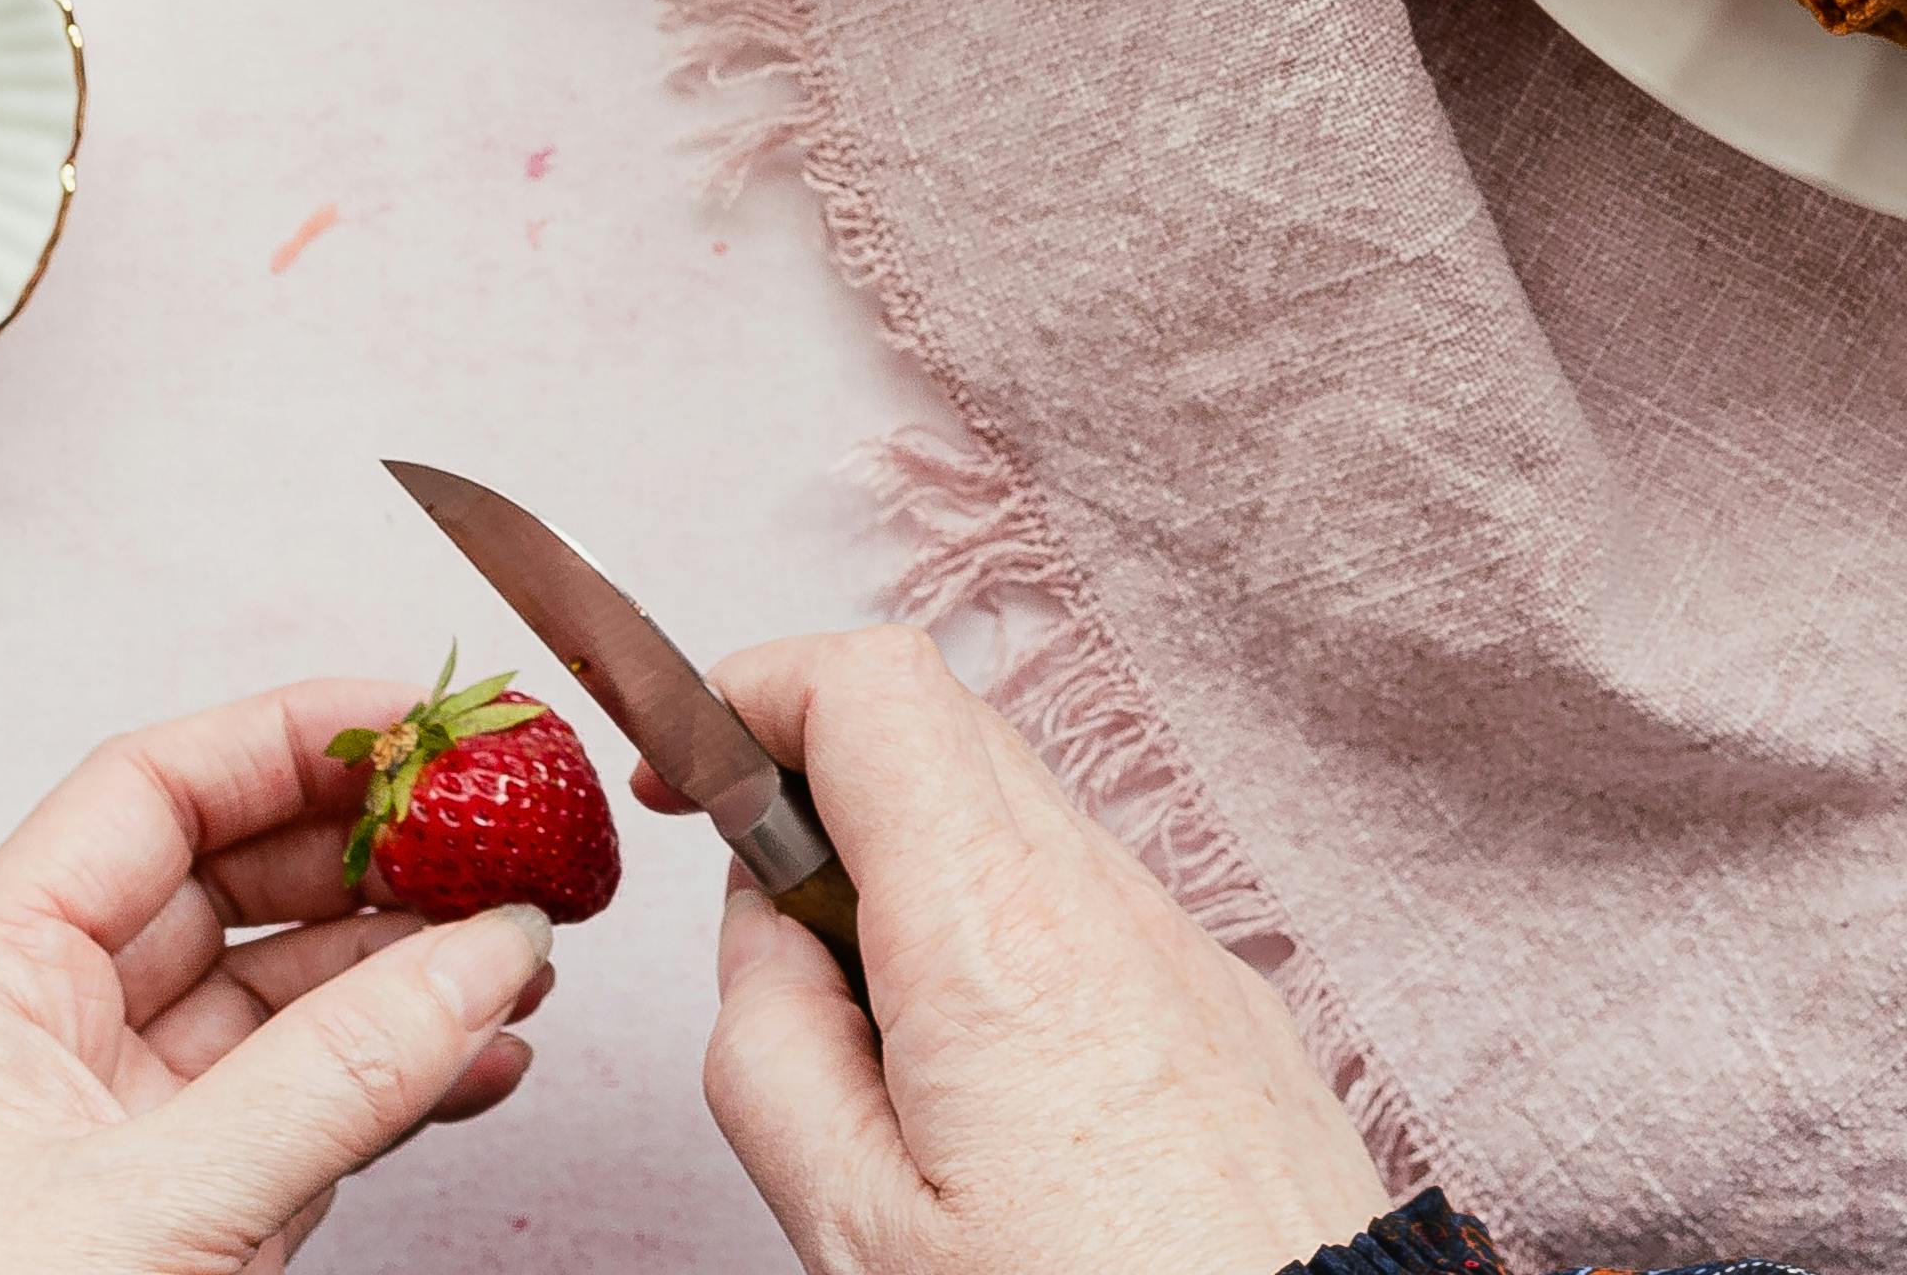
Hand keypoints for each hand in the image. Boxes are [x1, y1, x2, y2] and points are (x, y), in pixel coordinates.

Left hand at [0, 679, 561, 1274]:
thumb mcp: (157, 1211)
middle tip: (508, 832)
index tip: (425, 721)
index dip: (287, 738)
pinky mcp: (190, 1212)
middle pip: (233, 881)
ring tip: (528, 949)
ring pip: (290, 993)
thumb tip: (488, 951)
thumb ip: (335, 1076)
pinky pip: (318, 1100)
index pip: (143, 796)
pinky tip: (491, 1059)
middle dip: (381, 854)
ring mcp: (124, 1130)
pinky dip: (413, 1072)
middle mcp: (52, 1042)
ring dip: (418, 965)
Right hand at [676, 625, 1390, 1274]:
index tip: (680, 768)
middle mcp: (1105, 902)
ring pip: (1018, 820)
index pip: (871, 686)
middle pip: (941, 730)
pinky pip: (1089, 903)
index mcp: (995, 933)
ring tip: (874, 1041)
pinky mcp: (1227, 999)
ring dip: (914, 871)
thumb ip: (768, 1052)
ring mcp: (1182, 943)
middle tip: (760, 921)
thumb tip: (758, 932)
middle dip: (819, 783)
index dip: (753, 690)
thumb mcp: (854, 1224)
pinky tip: (980, 1073)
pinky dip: (1003, 932)